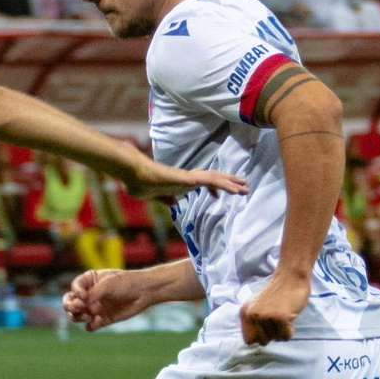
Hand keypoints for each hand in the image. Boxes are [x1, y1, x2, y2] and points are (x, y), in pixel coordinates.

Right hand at [64, 268, 155, 331]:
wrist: (144, 292)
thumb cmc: (126, 283)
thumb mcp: (108, 285)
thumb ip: (92, 294)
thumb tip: (79, 305)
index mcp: (89, 281)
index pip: (74, 288)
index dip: (75, 293)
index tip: (84, 296)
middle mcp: (89, 295)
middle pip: (70, 302)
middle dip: (70, 306)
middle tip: (77, 308)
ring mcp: (95, 307)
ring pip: (77, 315)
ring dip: (77, 317)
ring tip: (85, 316)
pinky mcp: (102, 319)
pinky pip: (90, 326)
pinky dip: (90, 326)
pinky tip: (97, 322)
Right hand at [123, 154, 248, 201]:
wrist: (134, 175)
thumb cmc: (138, 183)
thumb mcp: (152, 195)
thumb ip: (164, 198)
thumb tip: (173, 203)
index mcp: (179, 181)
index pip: (200, 182)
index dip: (212, 187)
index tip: (217, 196)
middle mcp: (187, 177)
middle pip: (213, 178)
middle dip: (228, 182)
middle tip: (243, 186)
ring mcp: (189, 177)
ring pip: (215, 178)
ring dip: (232, 183)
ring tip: (246, 187)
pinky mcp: (189, 178)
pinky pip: (212, 181)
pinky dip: (225, 184)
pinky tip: (236, 189)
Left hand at [239, 269, 309, 344]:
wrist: (290, 278)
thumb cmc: (276, 294)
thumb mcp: (256, 305)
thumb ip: (252, 321)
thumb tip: (252, 342)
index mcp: (244, 313)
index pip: (249, 340)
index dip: (260, 337)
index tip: (266, 327)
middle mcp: (252, 315)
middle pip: (263, 342)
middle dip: (272, 335)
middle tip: (276, 320)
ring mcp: (266, 316)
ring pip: (276, 339)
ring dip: (282, 331)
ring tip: (283, 315)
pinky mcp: (280, 318)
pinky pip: (286, 337)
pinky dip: (290, 331)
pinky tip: (289, 317)